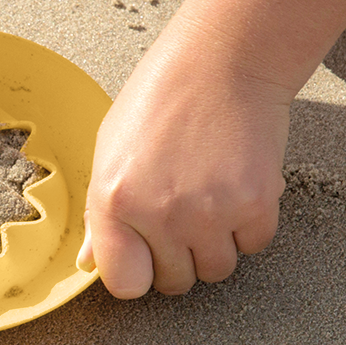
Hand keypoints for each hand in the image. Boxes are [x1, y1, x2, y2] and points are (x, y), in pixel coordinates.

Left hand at [77, 31, 292, 297]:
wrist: (224, 59)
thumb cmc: (162, 98)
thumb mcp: (112, 149)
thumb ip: (100, 213)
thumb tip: (89, 262)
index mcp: (114, 200)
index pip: (125, 285)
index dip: (138, 272)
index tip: (146, 255)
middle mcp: (160, 213)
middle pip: (176, 281)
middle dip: (180, 255)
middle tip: (183, 210)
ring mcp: (210, 211)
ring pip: (218, 268)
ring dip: (217, 242)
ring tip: (210, 194)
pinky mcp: (256, 202)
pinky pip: (255, 243)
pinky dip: (251, 223)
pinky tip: (237, 184)